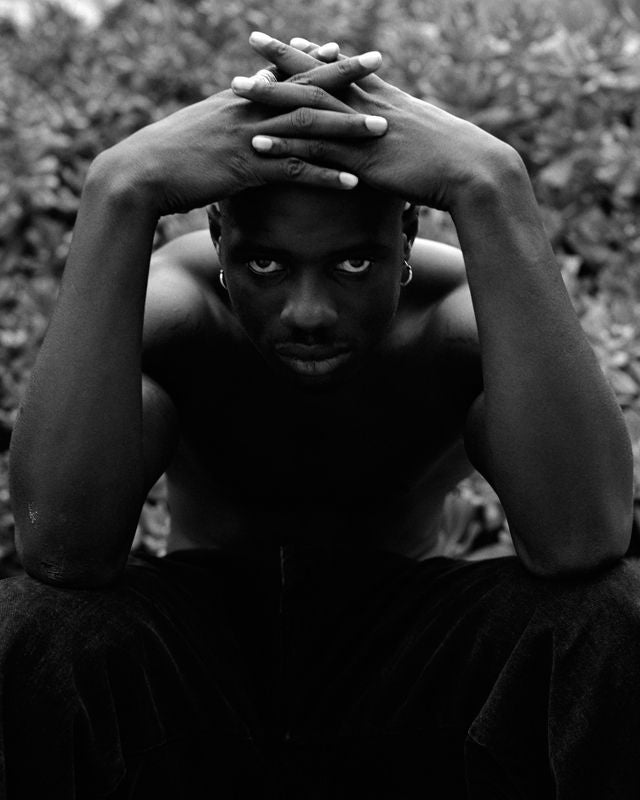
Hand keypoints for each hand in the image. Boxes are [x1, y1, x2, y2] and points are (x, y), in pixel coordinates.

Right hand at [93, 52, 386, 216]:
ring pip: (307, 129)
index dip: (313, 63)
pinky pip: (294, 172)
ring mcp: (249, 139)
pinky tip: (352, 182)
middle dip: (345, 77)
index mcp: (239, 100)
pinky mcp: (247, 170)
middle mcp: (249, 112)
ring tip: (381, 128)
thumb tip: (245, 112)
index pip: (283, 74)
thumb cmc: (168, 155)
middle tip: (380, 64)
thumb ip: (227, 117)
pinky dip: (324, 176)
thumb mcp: (200, 128)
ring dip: (346, 128)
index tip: (343, 51)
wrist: (139, 173)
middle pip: (304, 89)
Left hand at [236, 33, 518, 210]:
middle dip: (283, 58)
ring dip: (272, 96)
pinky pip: (314, 150)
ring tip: (237, 87)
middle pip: (319, 75)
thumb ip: (403, 130)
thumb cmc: (455, 159)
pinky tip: (257, 142)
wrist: (474, 171)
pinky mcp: (359, 161)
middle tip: (253, 39)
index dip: (315, 55)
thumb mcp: (426, 137)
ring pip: (309, 106)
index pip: (343, 69)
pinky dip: (285, 144)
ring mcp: (362, 132)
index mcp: (385, 99)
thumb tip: (391, 131)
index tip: (290, 42)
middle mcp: (369, 107)